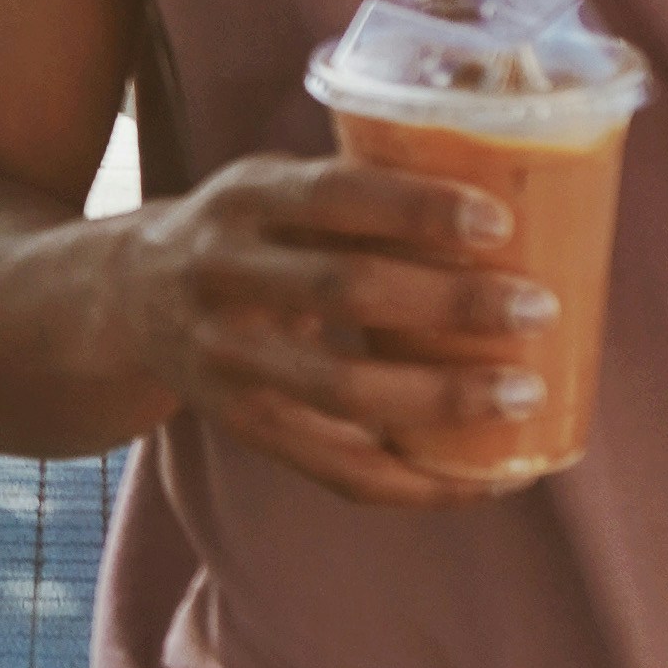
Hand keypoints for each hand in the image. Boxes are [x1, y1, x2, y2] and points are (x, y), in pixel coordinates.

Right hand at [128, 150, 560, 508]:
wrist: (130, 300)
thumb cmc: (247, 232)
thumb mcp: (275, 186)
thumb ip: (357, 191)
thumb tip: (515, 200)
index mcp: (244, 198)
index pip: (333, 195)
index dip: (416, 208)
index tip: (498, 220)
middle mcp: (223, 274)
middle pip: (344, 291)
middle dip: (450, 303)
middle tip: (538, 307)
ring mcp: (227, 359)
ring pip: (343, 389)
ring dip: (443, 398)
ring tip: (524, 395)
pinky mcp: (244, 425)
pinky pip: (338, 467)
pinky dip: (418, 481)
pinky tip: (486, 477)